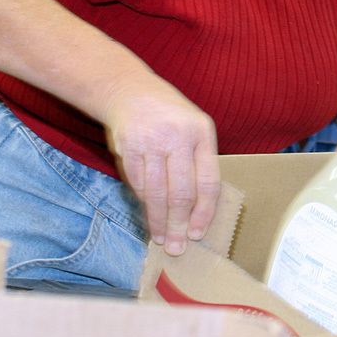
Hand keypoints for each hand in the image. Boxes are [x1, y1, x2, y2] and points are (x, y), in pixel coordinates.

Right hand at [101, 78, 220, 256]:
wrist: (129, 90)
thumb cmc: (168, 114)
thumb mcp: (193, 126)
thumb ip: (197, 161)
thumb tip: (199, 209)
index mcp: (201, 132)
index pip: (208, 181)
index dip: (204, 212)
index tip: (197, 233)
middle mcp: (177, 137)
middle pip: (181, 192)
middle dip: (179, 224)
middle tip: (177, 247)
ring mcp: (151, 142)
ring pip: (156, 193)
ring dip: (158, 221)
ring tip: (160, 238)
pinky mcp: (128, 148)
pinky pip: (137, 185)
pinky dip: (143, 203)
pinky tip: (148, 215)